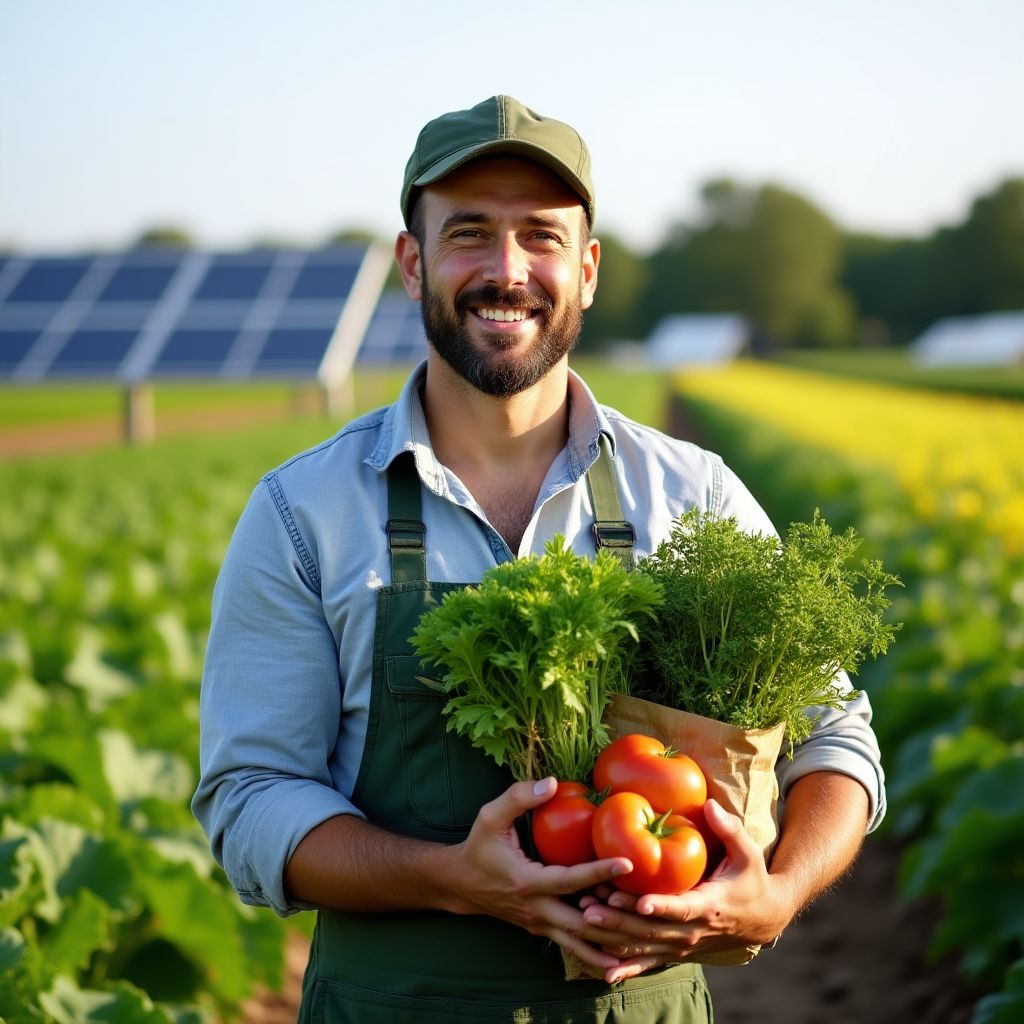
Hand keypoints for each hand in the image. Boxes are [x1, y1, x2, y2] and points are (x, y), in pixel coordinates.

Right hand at [447, 777, 641, 970]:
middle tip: (648, 909)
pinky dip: (597, 953)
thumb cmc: (478, 845)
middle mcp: (535, 909)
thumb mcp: (490, 816)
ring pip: (580, 942)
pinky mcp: (543, 930)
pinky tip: (622, 957)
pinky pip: (573, 944)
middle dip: (615, 919)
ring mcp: (539, 924)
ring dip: (611, 942)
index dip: (599, 873)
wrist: (461, 884)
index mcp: (525, 881)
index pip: (568, 880)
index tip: (628, 863)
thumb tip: (553, 783)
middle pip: (582, 924)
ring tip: (644, 938)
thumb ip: (519, 797)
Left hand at [581, 799, 796, 982]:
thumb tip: (709, 803)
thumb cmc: (751, 879)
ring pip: (644, 946)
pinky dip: (627, 968)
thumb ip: (729, 828)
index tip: (640, 902)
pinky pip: (648, 962)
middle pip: (652, 929)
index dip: (662, 906)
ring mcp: (683, 945)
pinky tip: (604, 973)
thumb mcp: (748, 853)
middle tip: (588, 906)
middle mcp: (693, 931)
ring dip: (614, 936)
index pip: (682, 908)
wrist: (762, 920)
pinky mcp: (676, 951)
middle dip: (619, 919)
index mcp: (710, 905)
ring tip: (583, 921)